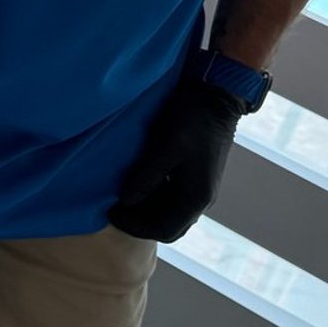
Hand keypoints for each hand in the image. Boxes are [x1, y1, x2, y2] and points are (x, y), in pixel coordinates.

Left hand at [108, 70, 244, 242]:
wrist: (216, 97)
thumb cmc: (191, 119)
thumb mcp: (165, 147)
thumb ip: (146, 177)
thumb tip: (126, 201)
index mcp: (196, 197)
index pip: (163, 230)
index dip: (134, 226)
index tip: (111, 213)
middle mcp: (201, 199)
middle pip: (168, 226)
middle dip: (140, 222)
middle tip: (114, 208)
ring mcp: (200, 188)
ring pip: (170, 213)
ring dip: (146, 211)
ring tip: (122, 197)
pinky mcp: (196, 176)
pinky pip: (173, 199)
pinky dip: (154, 199)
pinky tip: (138, 185)